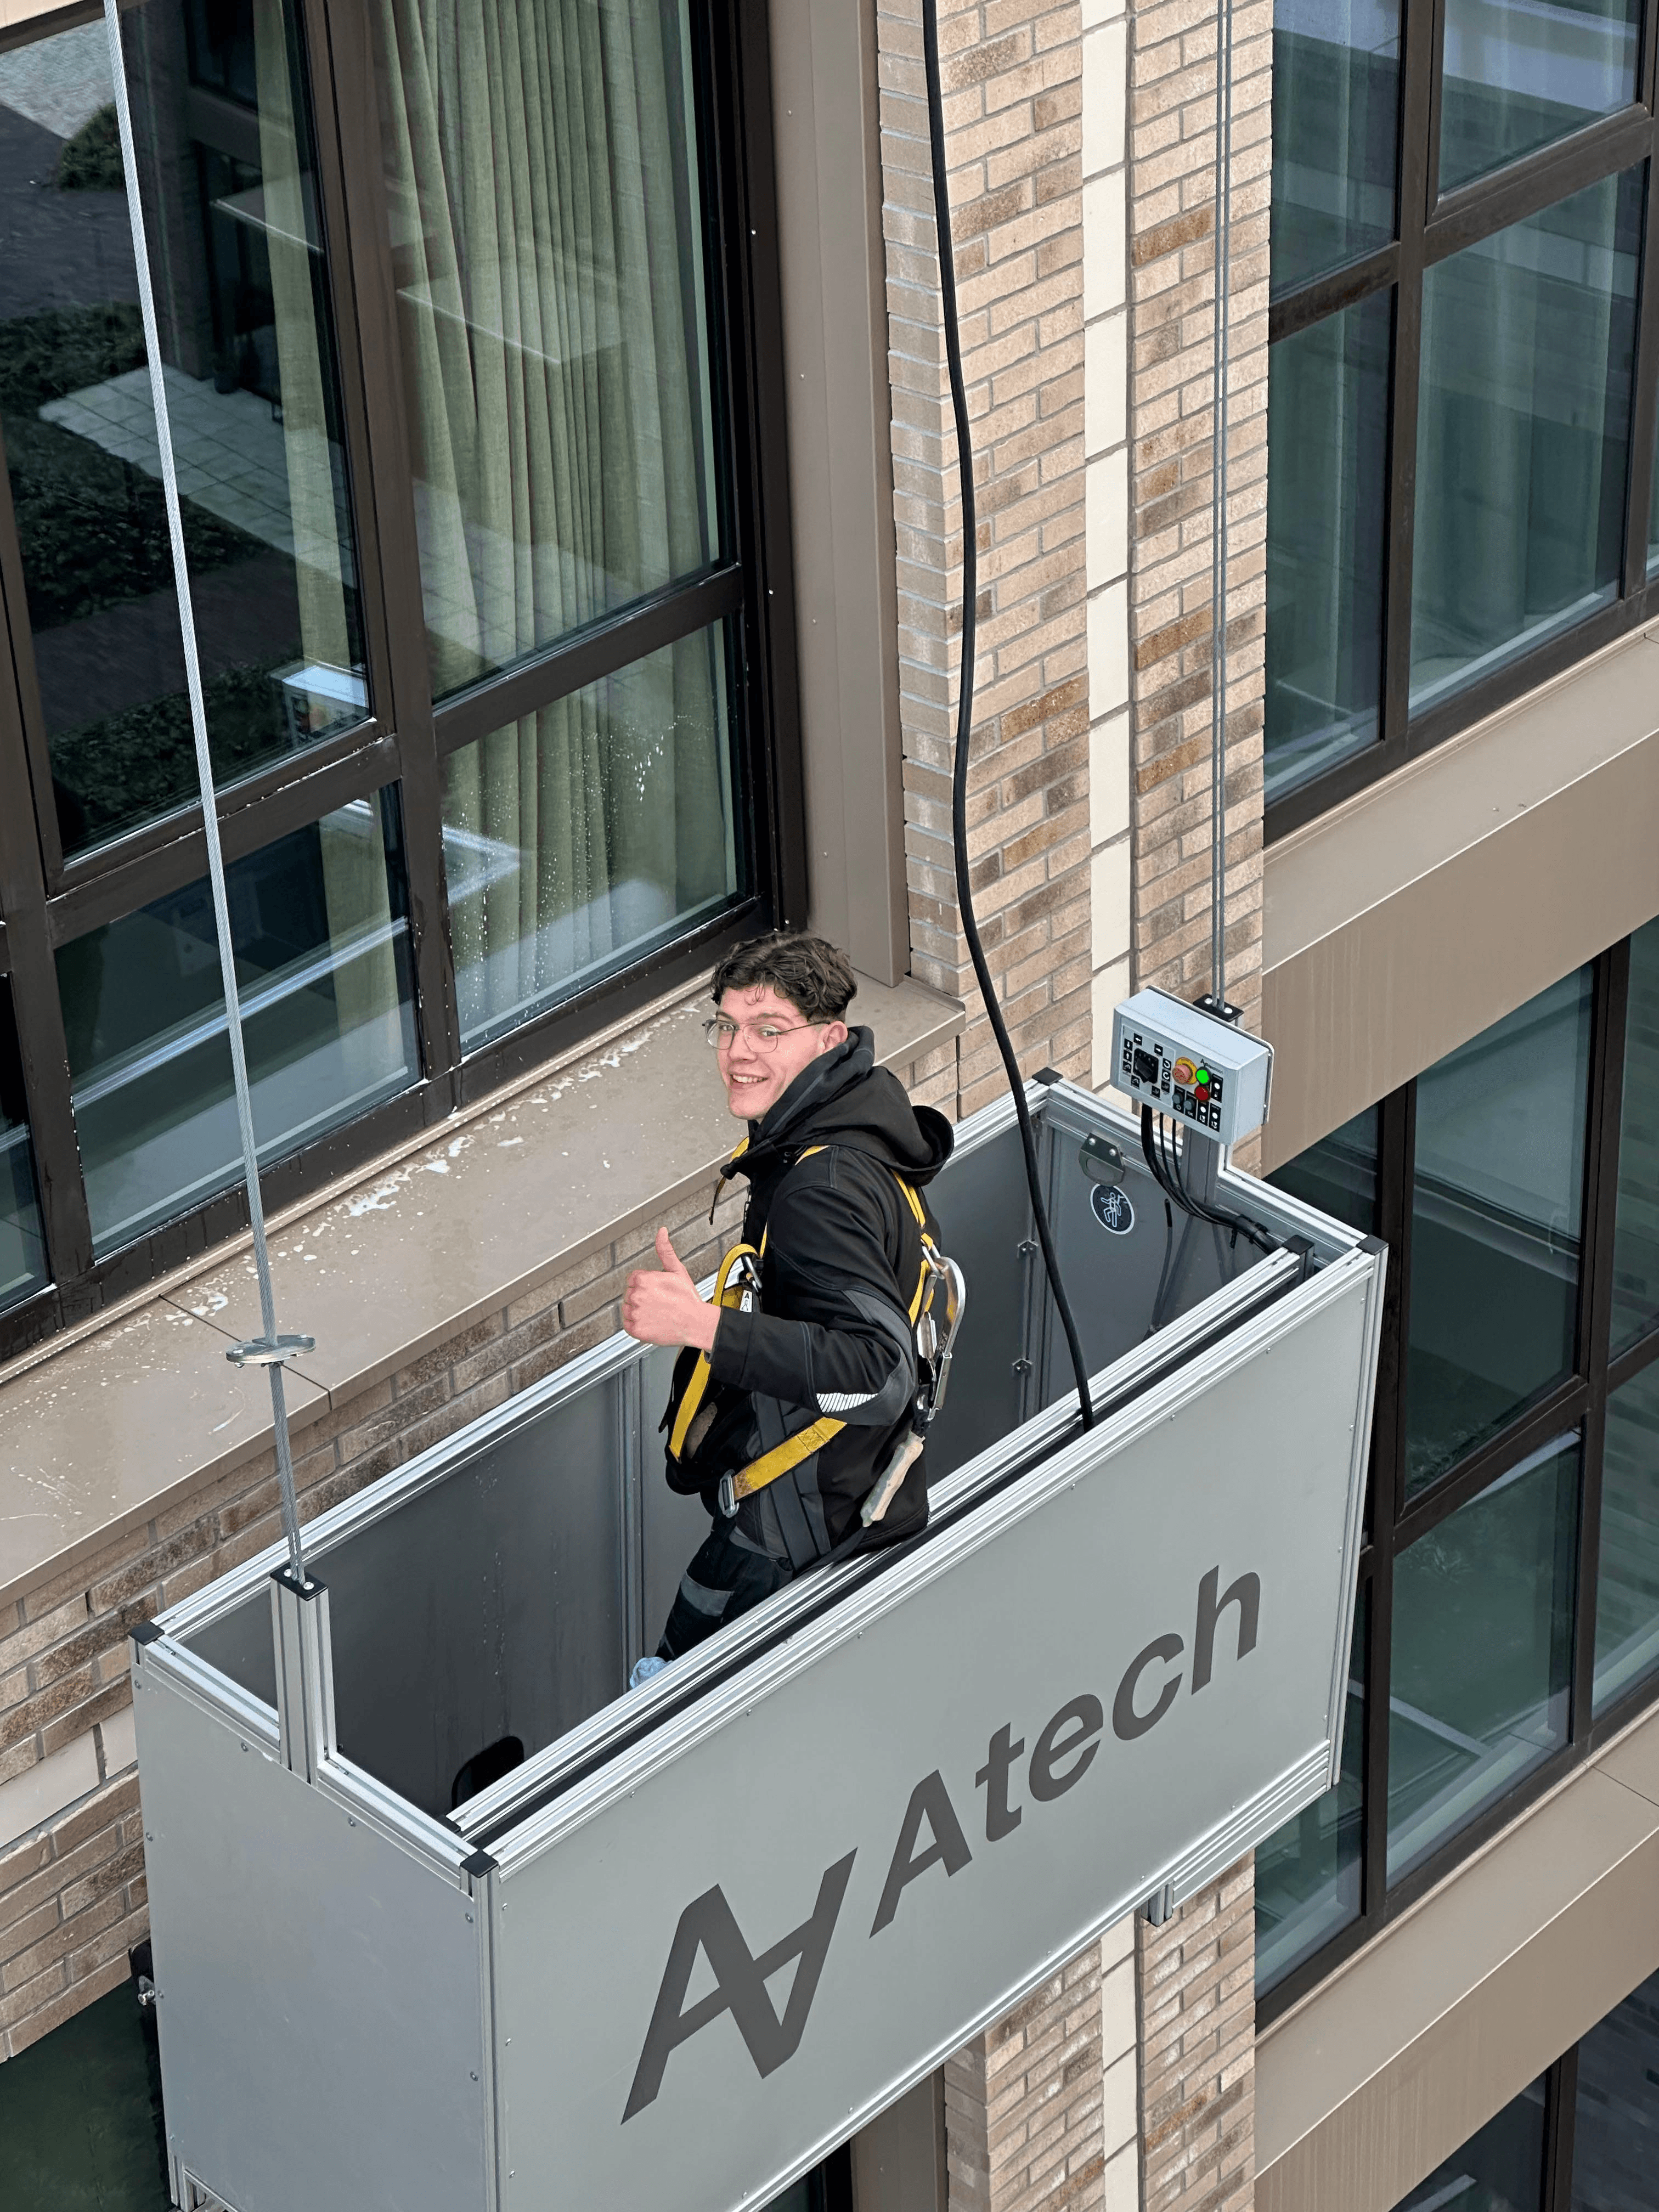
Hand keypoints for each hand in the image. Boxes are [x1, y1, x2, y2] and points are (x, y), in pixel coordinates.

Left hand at [622, 1229, 719, 1351]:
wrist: (696, 1323)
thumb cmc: (688, 1299)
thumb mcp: (677, 1270)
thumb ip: (665, 1250)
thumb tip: (661, 1232)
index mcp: (643, 1279)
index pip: (633, 1279)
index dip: (645, 1285)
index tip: (655, 1290)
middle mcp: (637, 1295)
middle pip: (630, 1294)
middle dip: (641, 1297)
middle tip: (658, 1302)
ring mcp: (635, 1313)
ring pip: (627, 1309)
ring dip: (638, 1311)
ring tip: (655, 1312)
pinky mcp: (636, 1329)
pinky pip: (628, 1325)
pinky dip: (637, 1325)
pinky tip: (651, 1322)